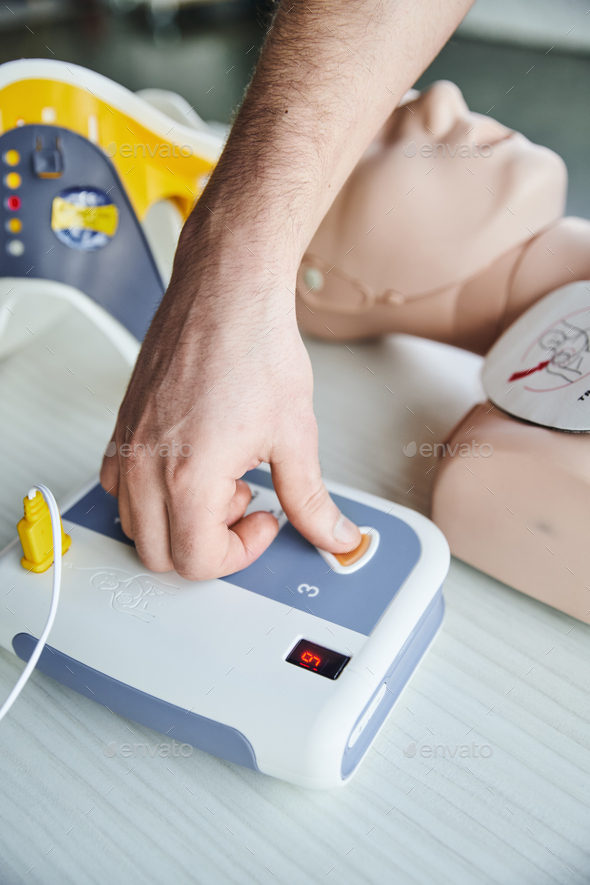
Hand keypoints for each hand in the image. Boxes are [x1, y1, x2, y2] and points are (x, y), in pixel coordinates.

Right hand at [100, 217, 360, 578]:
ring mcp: (127, 444)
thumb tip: (335, 536)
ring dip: (178, 521)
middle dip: (207, 546)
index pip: (197, 561)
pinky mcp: (123, 424)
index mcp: (189, 476)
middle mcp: (146, 465)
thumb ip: (312, 501)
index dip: (241, 554)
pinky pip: (117, 484)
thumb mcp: (296, 435)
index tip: (265, 521)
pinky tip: (189, 466)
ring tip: (220, 484)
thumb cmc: (255, 345)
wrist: (228, 289)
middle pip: (160, 554)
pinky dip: (150, 494)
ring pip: (135, 523)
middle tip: (244, 508)